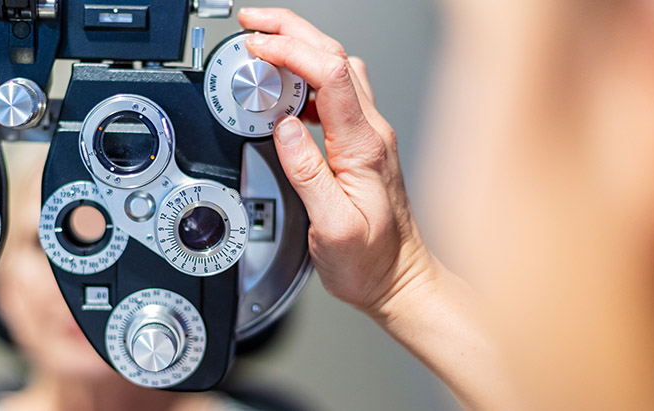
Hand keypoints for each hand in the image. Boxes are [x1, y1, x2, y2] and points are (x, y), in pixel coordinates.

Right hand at [239, 8, 434, 316]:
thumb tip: (284, 128)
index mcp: (364, 146)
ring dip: (300, 46)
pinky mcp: (361, 143)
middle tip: (252, 23)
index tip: (257, 47)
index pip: (330, 76)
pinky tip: (285, 85)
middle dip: (291, 31)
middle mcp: (372, 132)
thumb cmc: (372, 262)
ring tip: (264, 41)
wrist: (400, 280)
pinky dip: (305, 75)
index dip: (291, 52)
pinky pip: (334, 93)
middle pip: (335, 57)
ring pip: (337, 68)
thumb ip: (308, 174)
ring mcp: (369, 134)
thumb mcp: (333, 227)